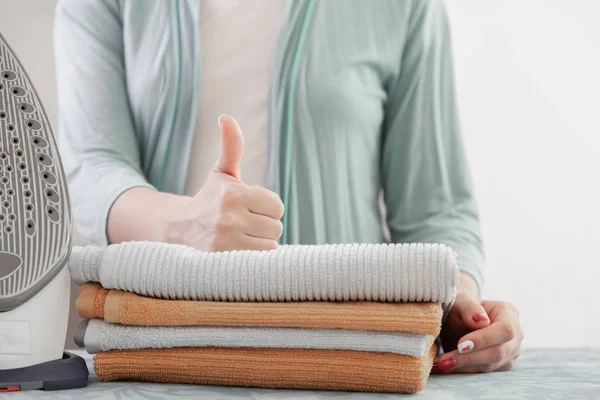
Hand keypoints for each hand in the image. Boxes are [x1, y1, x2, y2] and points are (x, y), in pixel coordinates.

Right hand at [165, 114, 283, 251]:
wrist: (180, 231)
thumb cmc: (209, 199)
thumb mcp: (221, 172)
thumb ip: (231, 146)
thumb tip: (226, 117)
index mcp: (233, 194)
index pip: (277, 206)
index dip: (267, 207)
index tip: (251, 208)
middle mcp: (229, 218)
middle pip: (276, 227)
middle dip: (264, 225)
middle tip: (245, 224)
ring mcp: (226, 242)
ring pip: (270, 245)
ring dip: (260, 242)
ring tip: (241, 237)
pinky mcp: (224, 262)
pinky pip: (260, 261)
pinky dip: (254, 258)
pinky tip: (239, 250)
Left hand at [433, 292, 523, 373]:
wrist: (459, 319)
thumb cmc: (461, 307)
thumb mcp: (461, 301)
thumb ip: (469, 307)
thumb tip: (481, 321)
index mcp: (508, 313)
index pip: (504, 330)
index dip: (484, 339)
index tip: (461, 345)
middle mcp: (515, 334)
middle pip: (498, 352)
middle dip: (469, 357)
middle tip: (445, 360)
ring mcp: (510, 352)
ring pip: (490, 365)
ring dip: (464, 366)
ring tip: (441, 364)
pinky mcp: (500, 365)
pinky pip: (483, 371)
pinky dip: (463, 370)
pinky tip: (446, 367)